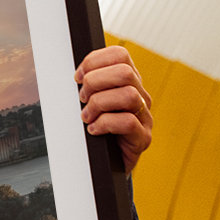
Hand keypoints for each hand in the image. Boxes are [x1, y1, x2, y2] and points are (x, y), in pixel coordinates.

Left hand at [75, 45, 152, 173]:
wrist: (105, 164)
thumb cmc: (95, 129)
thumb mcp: (89, 102)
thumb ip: (87, 85)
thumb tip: (75, 74)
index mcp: (128, 82)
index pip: (119, 55)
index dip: (94, 61)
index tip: (78, 77)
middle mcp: (140, 96)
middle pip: (125, 72)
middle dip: (95, 82)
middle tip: (82, 98)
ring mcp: (144, 117)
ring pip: (128, 95)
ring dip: (99, 104)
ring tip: (87, 116)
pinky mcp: (143, 138)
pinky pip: (127, 122)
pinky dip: (104, 124)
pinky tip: (94, 130)